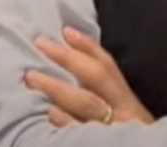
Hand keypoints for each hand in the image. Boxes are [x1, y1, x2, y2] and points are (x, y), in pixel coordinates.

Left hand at [24, 27, 154, 127]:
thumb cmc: (133, 139)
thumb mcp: (125, 116)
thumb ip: (106, 97)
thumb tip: (76, 71)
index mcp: (126, 100)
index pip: (107, 66)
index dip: (87, 46)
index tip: (66, 31)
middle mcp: (121, 111)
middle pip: (95, 79)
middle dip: (67, 59)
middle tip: (41, 44)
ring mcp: (111, 130)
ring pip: (86, 104)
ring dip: (57, 88)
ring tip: (33, 78)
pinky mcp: (100, 144)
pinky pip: (81, 134)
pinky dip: (64, 124)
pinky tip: (47, 114)